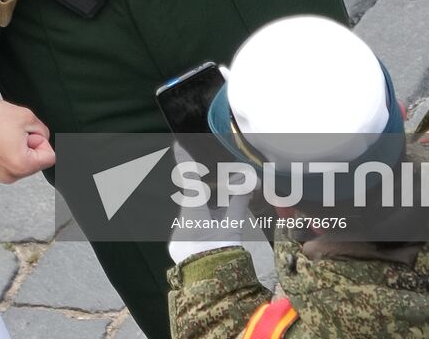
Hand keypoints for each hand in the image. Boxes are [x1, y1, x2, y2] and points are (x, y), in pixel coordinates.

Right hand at [0, 100, 55, 182]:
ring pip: (19, 164)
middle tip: (13, 132)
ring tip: (2, 135)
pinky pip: (5, 165)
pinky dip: (4, 154)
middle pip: (34, 163)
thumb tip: (41, 139)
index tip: (28, 132)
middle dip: (29, 146)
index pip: (49, 158)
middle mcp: (8, 177)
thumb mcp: (27, 117)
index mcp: (21, 166)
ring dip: (16, 150)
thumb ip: (42, 131)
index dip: (41, 141)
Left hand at [167, 142, 252, 263]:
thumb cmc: (221, 252)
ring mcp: (180, 232)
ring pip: (196, 211)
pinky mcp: (182, 243)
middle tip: (225, 180)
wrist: (210, 285)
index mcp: (192, 210)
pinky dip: (207, 219)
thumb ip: (240, 201)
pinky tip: (220, 220)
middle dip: (210, 188)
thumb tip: (251, 180)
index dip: (184, 160)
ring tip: (229, 202)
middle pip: (196, 196)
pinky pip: (194, 223)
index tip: (177, 144)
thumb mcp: (233, 225)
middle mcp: (182, 218)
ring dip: (211, 206)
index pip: (188, 179)